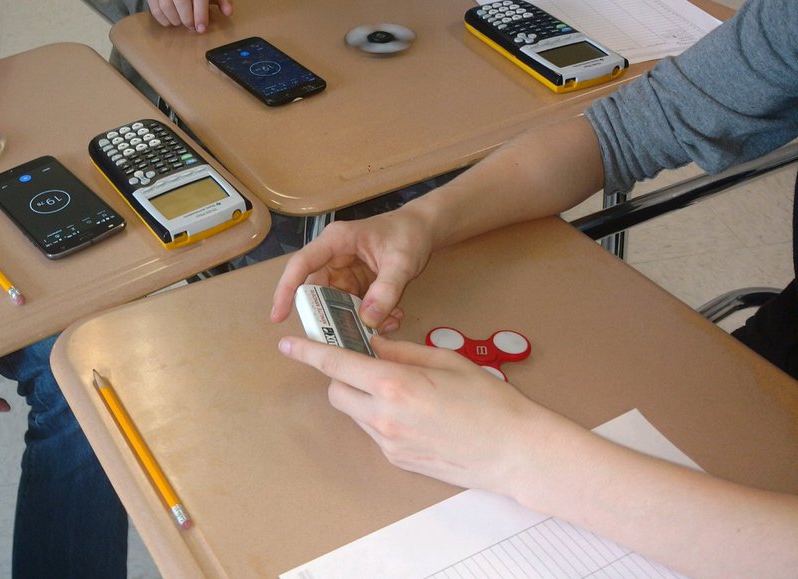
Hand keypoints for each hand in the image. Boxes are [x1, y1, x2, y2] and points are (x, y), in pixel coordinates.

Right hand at [145, 0, 232, 32]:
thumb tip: (229, 12)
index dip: (201, 12)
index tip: (202, 28)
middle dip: (188, 18)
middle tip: (193, 28)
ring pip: (166, 5)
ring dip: (176, 20)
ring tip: (183, 23)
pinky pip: (155, 8)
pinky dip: (164, 20)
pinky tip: (172, 22)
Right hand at [270, 207, 436, 331]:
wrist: (423, 229)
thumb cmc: (408, 234)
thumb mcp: (401, 261)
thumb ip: (386, 290)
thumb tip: (367, 320)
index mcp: (336, 242)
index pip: (301, 265)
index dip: (286, 290)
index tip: (278, 316)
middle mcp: (333, 257)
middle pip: (316, 290)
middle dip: (328, 316)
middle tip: (343, 338)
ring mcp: (344, 272)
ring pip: (335, 303)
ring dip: (354, 319)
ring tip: (384, 326)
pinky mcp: (355, 283)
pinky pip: (352, 306)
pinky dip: (369, 316)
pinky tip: (391, 319)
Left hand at [277, 334, 554, 492]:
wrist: (514, 452)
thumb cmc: (489, 401)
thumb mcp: (445, 360)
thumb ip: (401, 351)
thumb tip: (371, 344)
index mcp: (394, 385)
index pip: (336, 365)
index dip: (308, 352)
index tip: (289, 343)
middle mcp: (383, 417)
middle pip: (336, 391)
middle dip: (342, 375)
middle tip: (368, 363)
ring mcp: (388, 443)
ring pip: (354, 413)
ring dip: (363, 396)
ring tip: (403, 390)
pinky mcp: (396, 460)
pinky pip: (373, 431)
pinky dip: (381, 416)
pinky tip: (415, 413)